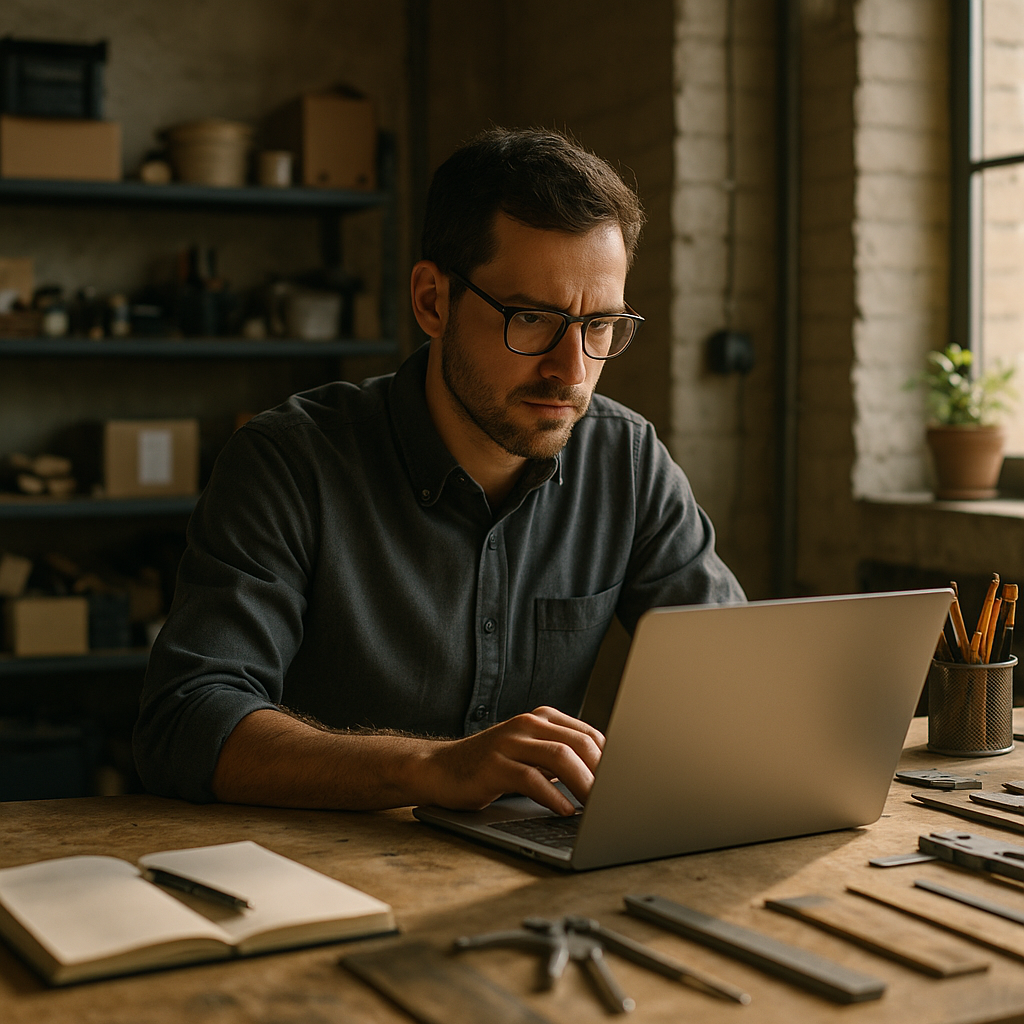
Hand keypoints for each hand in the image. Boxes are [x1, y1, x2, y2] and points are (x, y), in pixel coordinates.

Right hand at [420, 707, 604, 814]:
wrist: (441, 769)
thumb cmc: (493, 767)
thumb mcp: (531, 756)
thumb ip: (562, 759)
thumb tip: (606, 778)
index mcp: (542, 719)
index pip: (589, 735)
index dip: (612, 761)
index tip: (626, 785)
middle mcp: (528, 724)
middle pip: (579, 744)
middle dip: (603, 773)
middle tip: (617, 799)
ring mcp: (510, 742)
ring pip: (560, 757)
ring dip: (584, 785)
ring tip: (597, 808)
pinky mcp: (494, 765)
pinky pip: (531, 779)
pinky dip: (553, 797)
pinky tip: (564, 811)